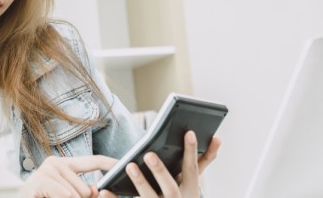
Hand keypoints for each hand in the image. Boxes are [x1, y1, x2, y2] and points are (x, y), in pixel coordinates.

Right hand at [20, 155, 117, 197]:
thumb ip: (84, 192)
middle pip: (86, 188)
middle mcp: (55, 162)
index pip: (93, 161)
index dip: (110, 163)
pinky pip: (66, 195)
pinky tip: (47, 197)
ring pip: (76, 195)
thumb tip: (95, 190)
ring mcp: (46, 170)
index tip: (126, 163)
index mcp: (65, 165)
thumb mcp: (69, 197)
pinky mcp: (40, 180)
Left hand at [100, 131, 220, 197]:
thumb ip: (204, 160)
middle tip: (150, 154)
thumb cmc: (182, 196)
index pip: (192, 169)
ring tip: (130, 165)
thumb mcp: (193, 181)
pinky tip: (104, 190)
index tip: (189, 132)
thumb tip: (218, 137)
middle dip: (160, 171)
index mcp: (190, 191)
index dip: (192, 151)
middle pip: (170, 188)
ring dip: (140, 183)